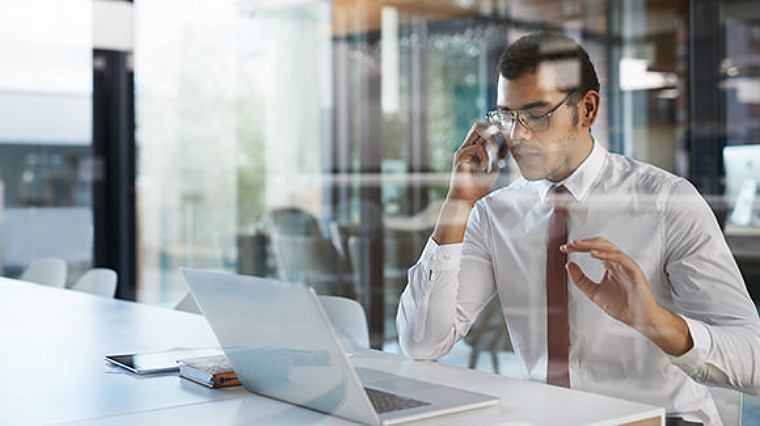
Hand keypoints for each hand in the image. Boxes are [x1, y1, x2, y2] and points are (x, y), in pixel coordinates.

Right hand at [446, 122, 509, 205]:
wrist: (465, 200)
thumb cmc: (477, 188)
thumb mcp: (492, 169)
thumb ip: (497, 158)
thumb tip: (509, 146)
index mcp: (471, 150)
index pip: (480, 130)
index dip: (493, 130)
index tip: (506, 138)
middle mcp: (465, 148)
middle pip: (477, 126)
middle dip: (492, 130)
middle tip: (503, 140)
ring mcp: (462, 152)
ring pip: (478, 134)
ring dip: (491, 145)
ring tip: (494, 159)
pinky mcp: (460, 158)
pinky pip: (477, 148)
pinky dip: (485, 157)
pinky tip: (484, 168)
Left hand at [562, 237, 692, 355]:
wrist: (638, 320)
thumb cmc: (622, 306)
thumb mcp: (593, 292)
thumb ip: (580, 279)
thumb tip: (568, 265)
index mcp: (610, 265)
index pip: (593, 249)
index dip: (578, 247)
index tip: (564, 249)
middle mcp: (618, 262)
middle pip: (600, 244)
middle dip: (583, 243)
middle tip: (569, 245)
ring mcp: (627, 265)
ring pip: (609, 247)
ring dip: (592, 245)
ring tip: (577, 245)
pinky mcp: (634, 271)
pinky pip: (620, 258)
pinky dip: (606, 254)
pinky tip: (593, 254)